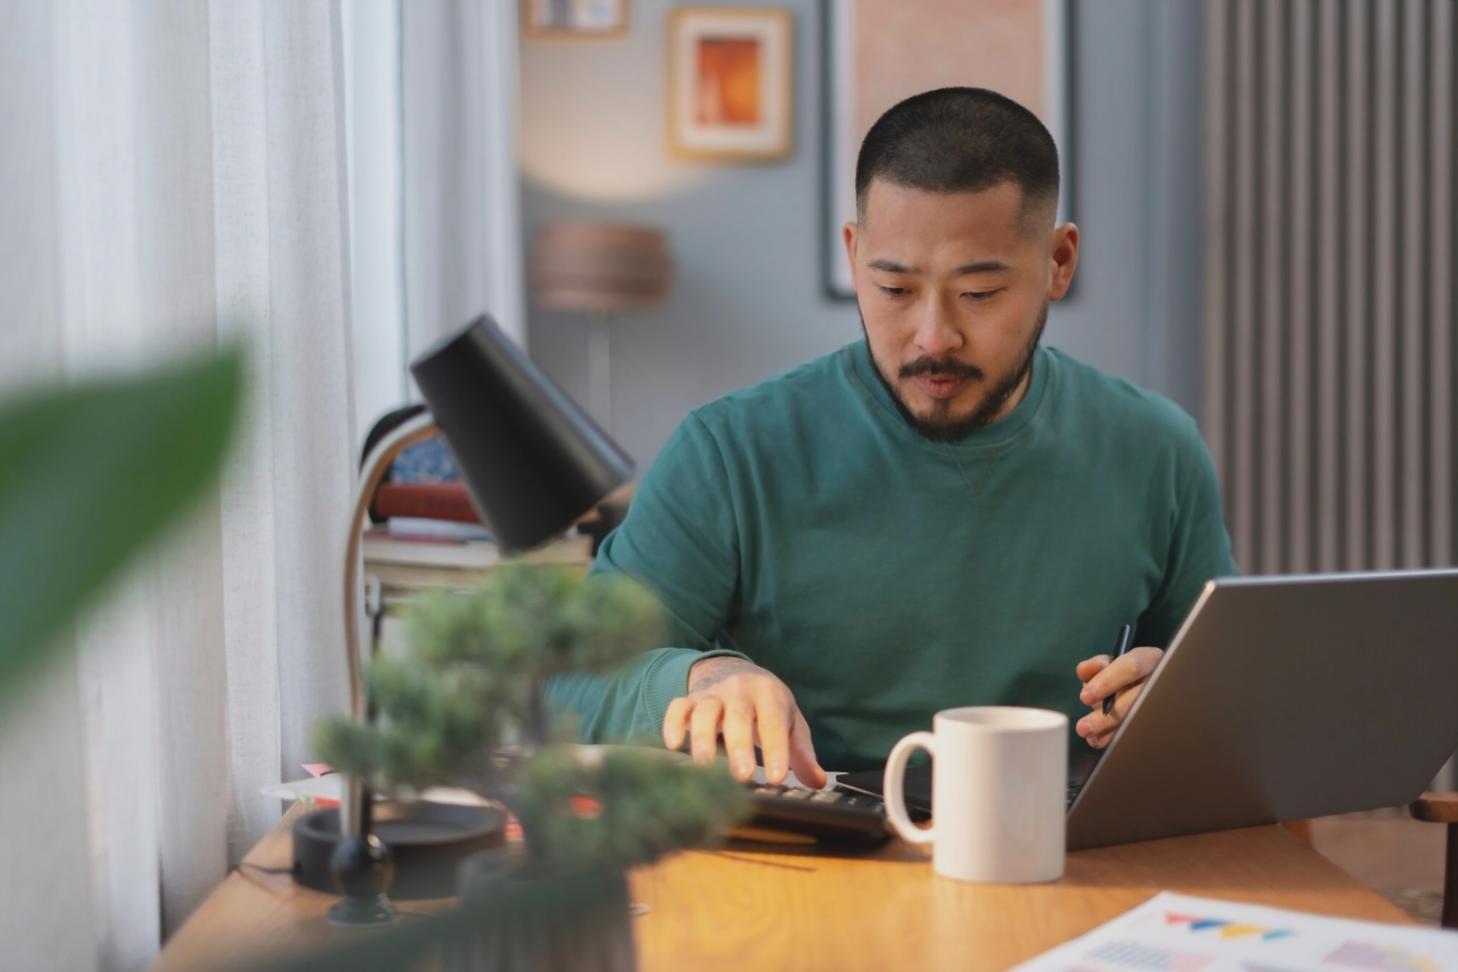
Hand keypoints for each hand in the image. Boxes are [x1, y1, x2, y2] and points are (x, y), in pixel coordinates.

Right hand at [662, 656, 827, 787]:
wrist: (737, 672)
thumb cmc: (768, 707)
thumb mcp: (791, 723)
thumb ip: (802, 754)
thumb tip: (817, 783)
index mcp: (770, 695)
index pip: (774, 722)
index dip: (776, 750)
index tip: (776, 778)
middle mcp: (740, 690)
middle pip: (738, 716)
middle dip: (739, 746)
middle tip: (742, 777)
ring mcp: (712, 694)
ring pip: (704, 711)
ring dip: (703, 739)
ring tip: (705, 767)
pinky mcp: (690, 699)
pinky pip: (678, 707)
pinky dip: (673, 723)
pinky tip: (673, 745)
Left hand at [1073, 646, 1163, 747]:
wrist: (1149, 687)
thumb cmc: (1126, 676)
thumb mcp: (1113, 665)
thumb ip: (1098, 667)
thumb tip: (1084, 671)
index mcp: (1149, 659)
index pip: (1131, 667)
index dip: (1107, 682)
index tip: (1085, 697)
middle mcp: (1161, 681)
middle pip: (1136, 700)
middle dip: (1107, 717)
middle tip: (1084, 727)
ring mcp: (1164, 703)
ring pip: (1139, 720)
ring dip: (1111, 731)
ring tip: (1091, 738)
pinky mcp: (1162, 722)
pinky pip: (1141, 734)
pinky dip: (1118, 738)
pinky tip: (1102, 740)